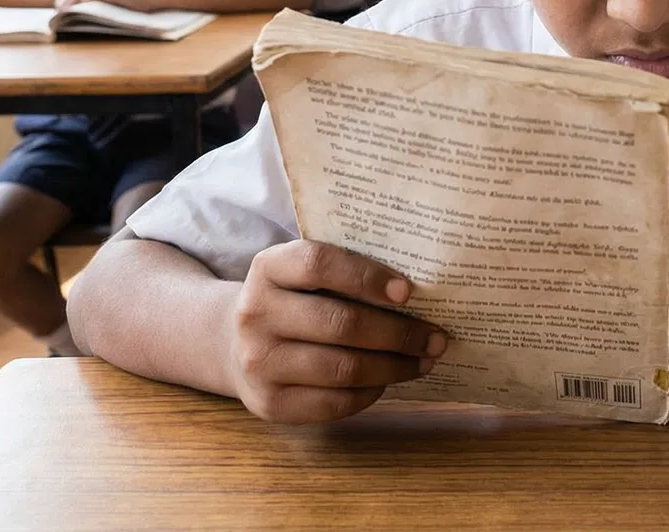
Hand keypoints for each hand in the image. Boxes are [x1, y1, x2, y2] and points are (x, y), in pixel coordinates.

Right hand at [228, 241, 445, 423]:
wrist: (233, 344)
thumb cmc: (292, 301)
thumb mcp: (301, 274)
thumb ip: (345, 271)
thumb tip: (420, 290)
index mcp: (268, 269)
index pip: (318, 264)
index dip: (367, 277)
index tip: (408, 291)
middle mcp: (256, 314)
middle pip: (341, 324)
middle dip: (399, 333)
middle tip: (435, 336)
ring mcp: (259, 362)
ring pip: (343, 368)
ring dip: (394, 366)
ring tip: (424, 360)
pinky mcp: (270, 404)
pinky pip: (335, 402)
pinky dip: (372, 392)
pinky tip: (389, 381)